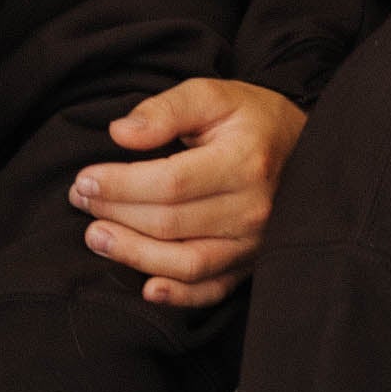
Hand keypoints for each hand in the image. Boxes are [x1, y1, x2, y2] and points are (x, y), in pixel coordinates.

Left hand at [73, 78, 307, 311]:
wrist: (309, 152)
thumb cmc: (253, 120)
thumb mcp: (213, 95)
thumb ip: (165, 109)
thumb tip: (120, 134)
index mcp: (244, 162)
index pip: (170, 183)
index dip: (121, 185)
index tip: (85, 179)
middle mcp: (252, 209)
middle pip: (169, 223)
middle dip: (115, 213)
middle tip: (81, 200)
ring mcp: (253, 243)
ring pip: (185, 262)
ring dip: (134, 255)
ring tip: (96, 237)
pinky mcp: (250, 265)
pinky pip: (212, 290)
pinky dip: (178, 296)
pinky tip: (147, 290)